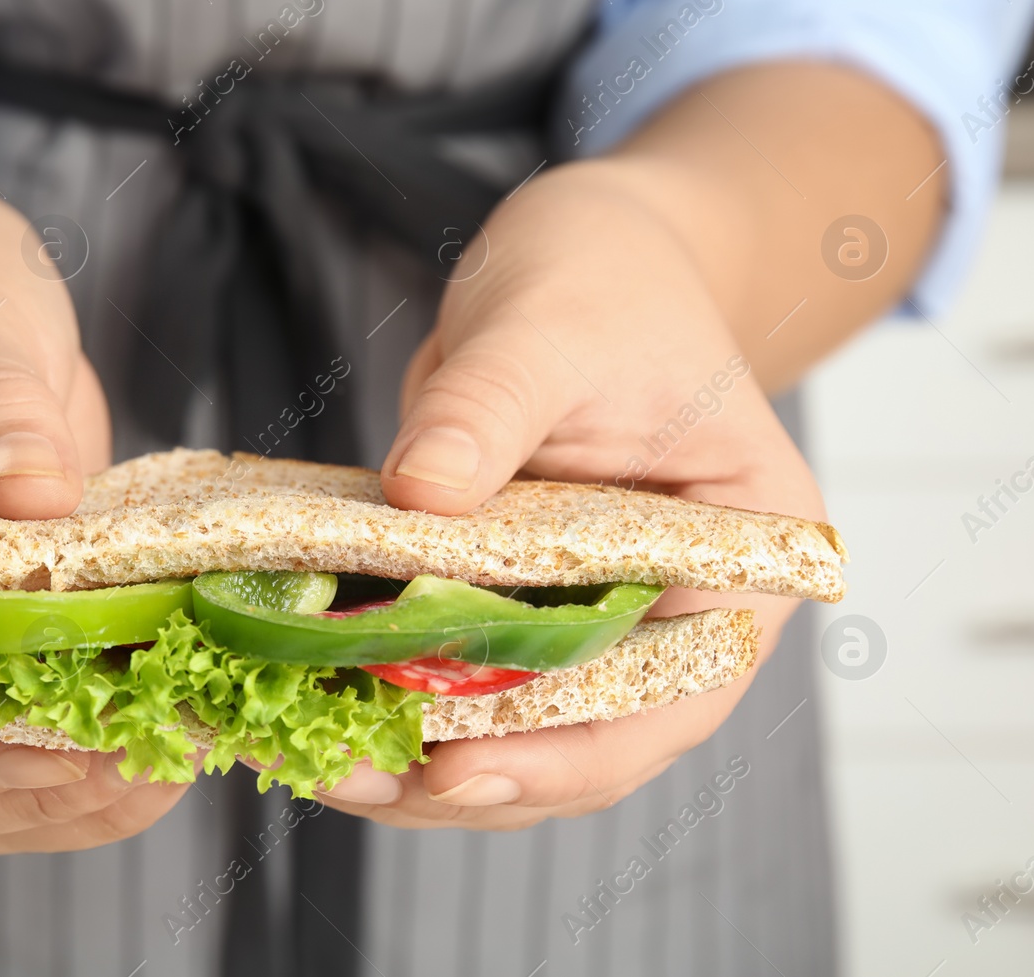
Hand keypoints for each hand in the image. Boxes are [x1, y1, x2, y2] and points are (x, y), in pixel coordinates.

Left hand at [322, 160, 826, 829]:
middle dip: (458, 774)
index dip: (560, 755)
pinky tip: (295, 694)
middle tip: (336, 773)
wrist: (584, 259)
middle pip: (576, 740)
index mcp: (738, 568)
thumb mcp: (549, 333)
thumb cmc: (604, 284)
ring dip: (405, 751)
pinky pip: (450, 672)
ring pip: (506, 727)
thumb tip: (417, 494)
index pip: (665, 699)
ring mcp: (590, 620)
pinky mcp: (513, 607)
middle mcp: (670, 617)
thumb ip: (489, 411)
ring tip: (295, 753)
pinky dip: (379, 691)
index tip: (452, 772)